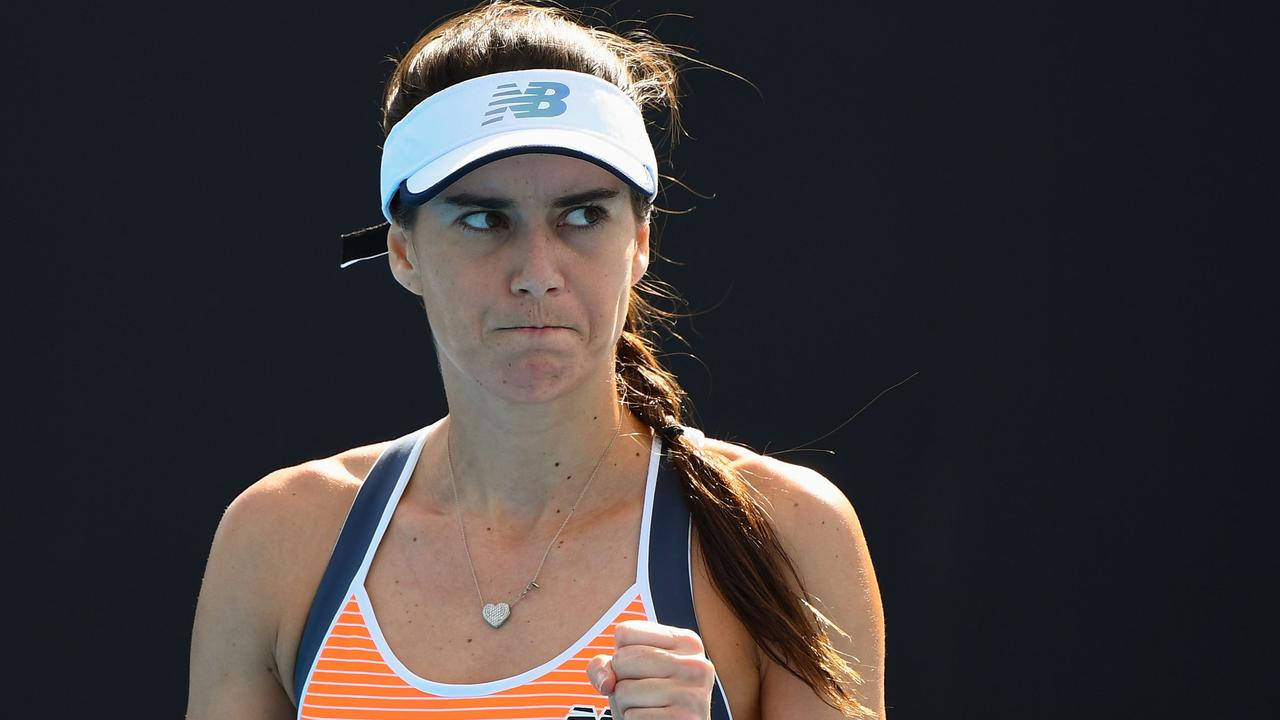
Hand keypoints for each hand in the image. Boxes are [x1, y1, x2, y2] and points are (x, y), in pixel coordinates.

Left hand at [586, 619, 715, 719]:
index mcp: (686, 641)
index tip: (640, 670)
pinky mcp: (685, 719)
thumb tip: (607, 681)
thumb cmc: (651, 701)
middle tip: (642, 694)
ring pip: (624, 690)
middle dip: (620, 681)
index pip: (625, 632)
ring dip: (625, 706)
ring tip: (647, 708)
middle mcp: (695, 663)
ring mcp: (692, 693)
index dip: (620, 656)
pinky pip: (633, 716)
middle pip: (622, 659)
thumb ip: (605, 664)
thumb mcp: (630, 673)